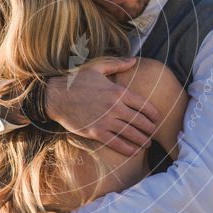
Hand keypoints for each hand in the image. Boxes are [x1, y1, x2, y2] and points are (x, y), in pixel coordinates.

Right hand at [45, 56, 159, 156]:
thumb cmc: (76, 81)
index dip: (154, 114)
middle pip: (140, 121)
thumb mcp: (97, 67)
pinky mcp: (96, 132)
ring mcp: (105, 121)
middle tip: (154, 133)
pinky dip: (128, 149)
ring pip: (131, 134)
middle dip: (150, 129)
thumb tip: (133, 60)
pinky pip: (116, 143)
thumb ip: (117, 64)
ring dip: (142, 140)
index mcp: (118, 91)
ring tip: (148, 144)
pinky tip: (134, 151)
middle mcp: (114, 107)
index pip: (144, 105)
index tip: (157, 118)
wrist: (56, 96)